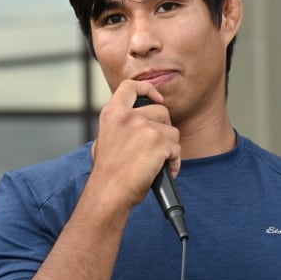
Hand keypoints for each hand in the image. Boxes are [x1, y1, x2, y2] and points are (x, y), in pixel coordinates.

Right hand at [91, 80, 180, 208]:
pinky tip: (163, 171)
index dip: (147, 89)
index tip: (157, 98)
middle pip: (162, 111)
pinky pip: (176, 150)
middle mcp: (129, 116)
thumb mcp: (104, 139)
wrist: (109, 192)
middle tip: (155, 147)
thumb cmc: (108, 173)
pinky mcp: (159, 143)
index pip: (130, 87)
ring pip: (172, 132)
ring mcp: (145, 128)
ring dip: (169, 148)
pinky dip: (173, 162)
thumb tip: (136, 120)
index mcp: (113, 113)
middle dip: (164, 129)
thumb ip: (120, 125)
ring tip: (157, 163)